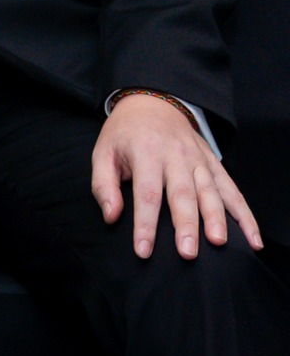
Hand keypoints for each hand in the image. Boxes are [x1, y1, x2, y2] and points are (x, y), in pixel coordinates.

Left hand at [92, 94, 262, 260]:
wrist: (152, 102)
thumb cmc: (124, 133)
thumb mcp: (103, 152)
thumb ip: (103, 185)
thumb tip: (111, 216)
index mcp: (146, 153)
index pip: (147, 194)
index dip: (145, 224)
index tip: (144, 250)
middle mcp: (176, 156)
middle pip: (183, 194)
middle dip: (186, 225)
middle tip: (187, 253)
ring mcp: (199, 160)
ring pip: (210, 192)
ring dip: (216, 219)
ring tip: (218, 242)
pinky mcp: (214, 164)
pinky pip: (232, 191)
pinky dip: (244, 215)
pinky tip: (252, 238)